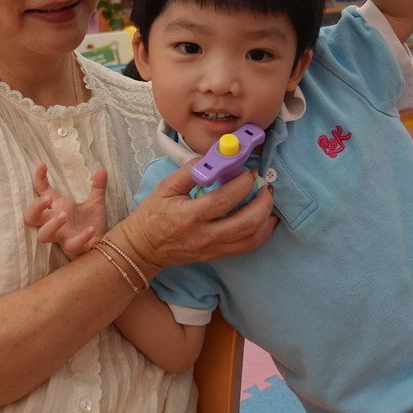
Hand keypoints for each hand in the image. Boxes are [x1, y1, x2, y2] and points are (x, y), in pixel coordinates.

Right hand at [23, 163, 107, 258]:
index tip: (42, 165)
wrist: (104, 247)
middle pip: (30, 217)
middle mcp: (55, 223)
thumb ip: (98, 187)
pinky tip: (91, 229)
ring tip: (64, 215)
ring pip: (44, 235)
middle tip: (46, 199)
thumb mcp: (95, 203)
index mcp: (58, 208)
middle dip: (34, 208)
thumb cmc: (92, 225)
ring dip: (51, 225)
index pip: (42, 191)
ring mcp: (62, 237)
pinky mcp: (73, 250)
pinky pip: (72, 245)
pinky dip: (81, 237)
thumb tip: (102, 169)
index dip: (39, 179)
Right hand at [118, 160, 277, 271]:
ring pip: (251, 238)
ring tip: (268, 200)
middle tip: (265, 187)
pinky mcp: (217, 255)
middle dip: (262, 203)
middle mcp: (204, 235)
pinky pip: (247, 247)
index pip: (223, 200)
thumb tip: (216, 157)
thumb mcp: (166, 187)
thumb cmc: (154, 214)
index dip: (241, 184)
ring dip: (266, 218)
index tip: (249, 172)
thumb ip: (191, 171)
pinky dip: (262, 233)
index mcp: (189, 215)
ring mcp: (213, 249)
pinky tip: (266, 219)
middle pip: (245, 223)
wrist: (145, 246)